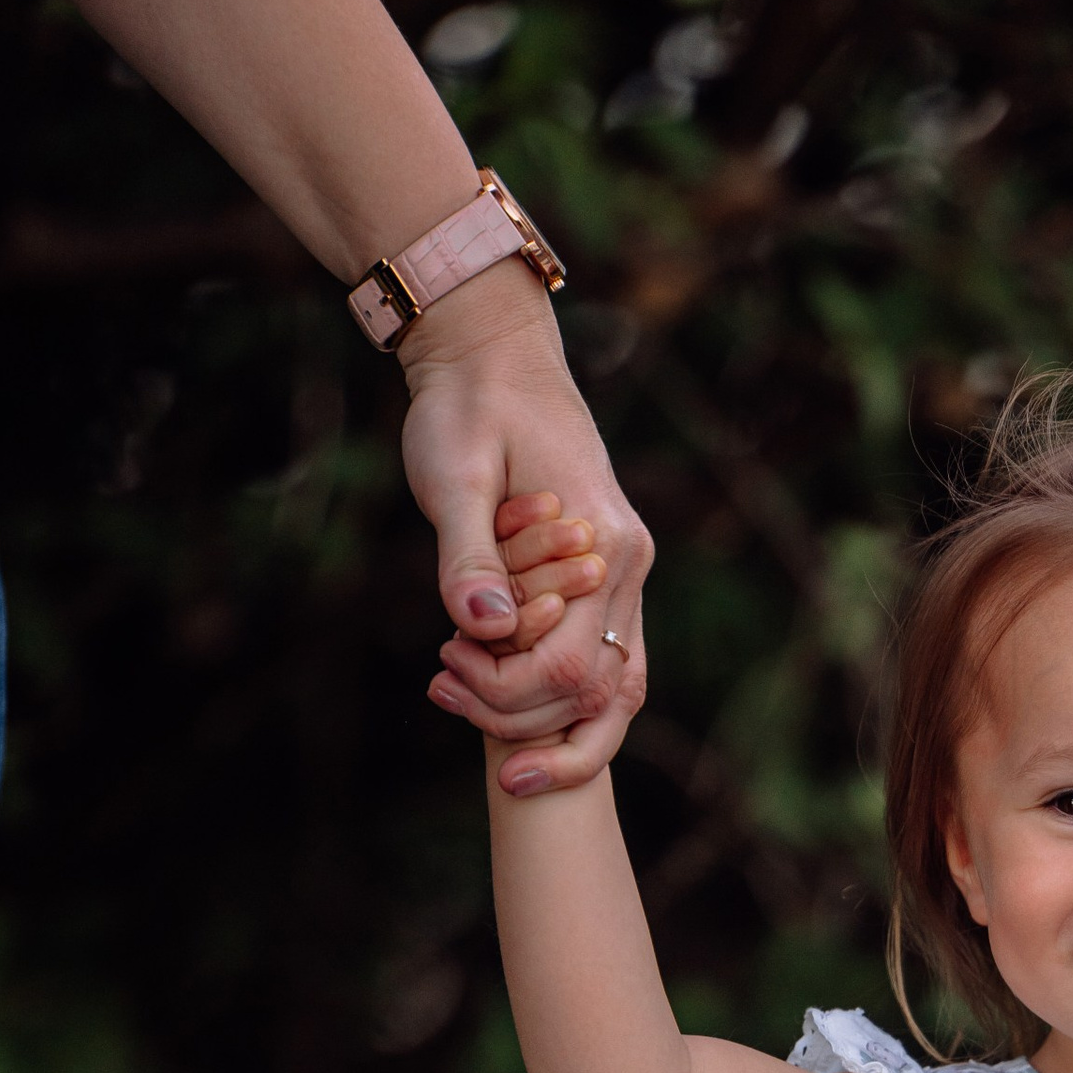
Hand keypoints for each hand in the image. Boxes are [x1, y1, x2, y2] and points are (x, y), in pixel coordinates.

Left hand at [400, 272, 651, 795]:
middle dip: (517, 716)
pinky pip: (605, 666)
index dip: (502, 691)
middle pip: (594, 696)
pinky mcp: (609, 579)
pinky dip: (561, 697)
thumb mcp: (453, 475)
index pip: (566, 667)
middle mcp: (629, 568)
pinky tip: (502, 691)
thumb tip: (481, 630)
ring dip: (543, 720)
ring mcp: (627, 577)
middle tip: (442, 689)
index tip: (443, 665)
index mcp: (605, 544)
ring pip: (611, 693)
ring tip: (463, 698)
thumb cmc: (468, 406)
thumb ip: (467, 554)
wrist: (496, 353)